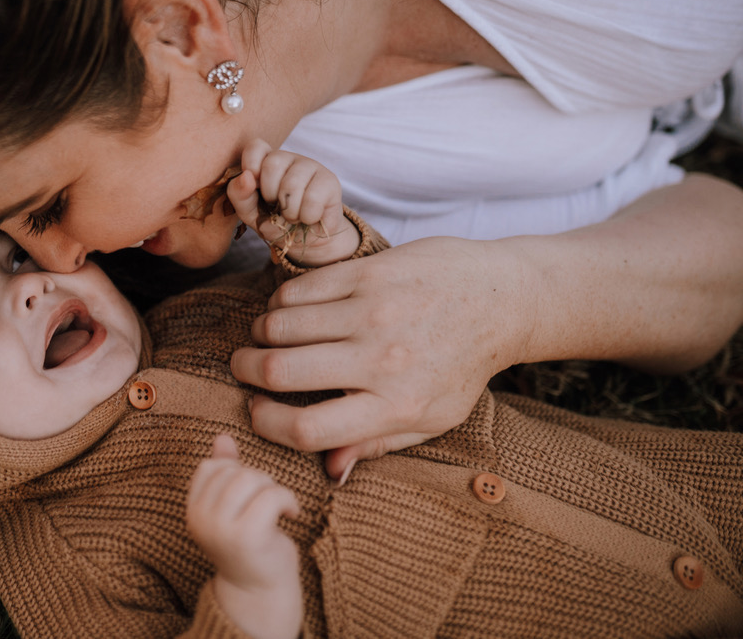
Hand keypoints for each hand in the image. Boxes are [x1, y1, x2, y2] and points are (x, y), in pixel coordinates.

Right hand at [186, 434, 302, 638]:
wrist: (258, 592)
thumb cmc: (248, 545)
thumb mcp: (232, 506)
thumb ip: (225, 471)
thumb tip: (223, 436)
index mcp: (193, 510)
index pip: (210, 467)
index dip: (236, 470)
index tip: (251, 492)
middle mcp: (201, 519)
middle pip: (234, 471)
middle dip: (259, 479)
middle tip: (270, 501)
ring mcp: (222, 529)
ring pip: (252, 479)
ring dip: (273, 489)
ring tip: (279, 506)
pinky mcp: (248, 537)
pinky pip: (272, 496)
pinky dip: (288, 500)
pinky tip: (292, 514)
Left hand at [226, 139, 359, 266]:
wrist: (306, 241)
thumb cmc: (275, 222)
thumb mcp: (250, 213)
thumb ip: (239, 195)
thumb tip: (246, 177)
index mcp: (265, 161)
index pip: (256, 147)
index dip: (251, 164)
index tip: (254, 186)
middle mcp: (289, 159)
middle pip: (272, 164)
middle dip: (270, 196)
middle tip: (277, 208)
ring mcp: (311, 166)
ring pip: (292, 184)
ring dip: (289, 211)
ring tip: (294, 216)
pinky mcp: (329, 180)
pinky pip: (312, 199)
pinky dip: (307, 217)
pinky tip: (310, 217)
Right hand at [232, 236, 521, 478]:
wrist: (500, 298)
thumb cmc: (461, 365)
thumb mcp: (432, 418)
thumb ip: (377, 445)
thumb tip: (329, 471)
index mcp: (396, 406)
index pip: (308, 430)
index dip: (268, 424)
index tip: (257, 412)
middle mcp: (383, 360)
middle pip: (281, 372)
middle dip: (247, 371)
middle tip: (243, 368)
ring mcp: (375, 311)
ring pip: (281, 325)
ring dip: (261, 334)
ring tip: (264, 338)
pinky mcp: (369, 272)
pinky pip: (300, 289)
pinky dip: (281, 302)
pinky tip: (287, 310)